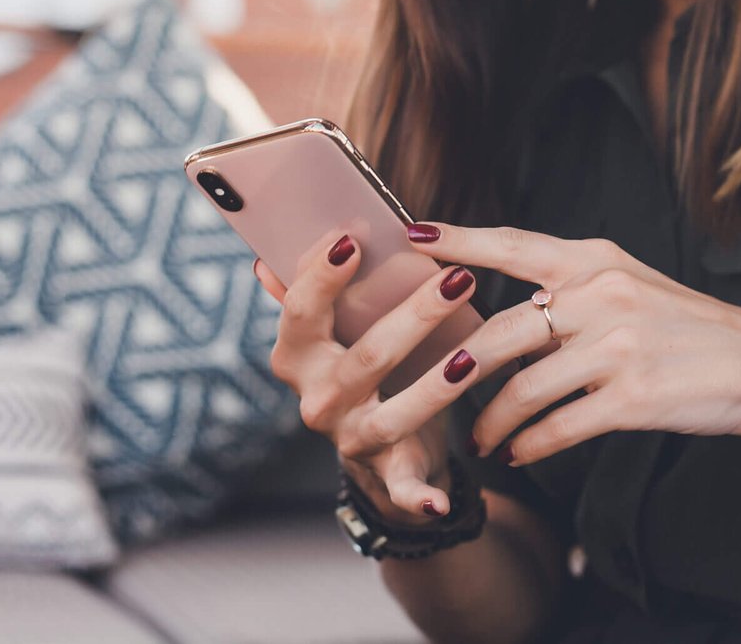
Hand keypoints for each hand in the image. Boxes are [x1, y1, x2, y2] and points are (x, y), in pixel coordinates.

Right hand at [258, 232, 481, 522]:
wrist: (378, 444)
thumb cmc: (360, 363)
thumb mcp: (333, 328)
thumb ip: (308, 294)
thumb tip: (268, 258)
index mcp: (297, 357)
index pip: (301, 312)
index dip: (321, 276)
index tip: (352, 238)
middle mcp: (316, 400)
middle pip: (365, 357)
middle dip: (414, 316)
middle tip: (457, 278)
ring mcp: (349, 439)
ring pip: (392, 415)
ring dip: (434, 388)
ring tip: (473, 356)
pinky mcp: (386, 473)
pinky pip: (402, 489)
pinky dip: (419, 499)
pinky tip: (438, 502)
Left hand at [397, 223, 740, 464]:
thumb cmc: (686, 327)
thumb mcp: (631, 286)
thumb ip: (570, 292)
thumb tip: (505, 318)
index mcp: (597, 260)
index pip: (514, 245)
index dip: (459, 241)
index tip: (413, 237)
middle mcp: (603, 295)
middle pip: (505, 331)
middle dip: (461, 367)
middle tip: (431, 388)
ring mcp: (619, 347)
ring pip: (525, 387)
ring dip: (493, 419)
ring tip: (480, 438)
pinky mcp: (633, 398)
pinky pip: (559, 425)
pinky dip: (531, 444)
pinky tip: (519, 453)